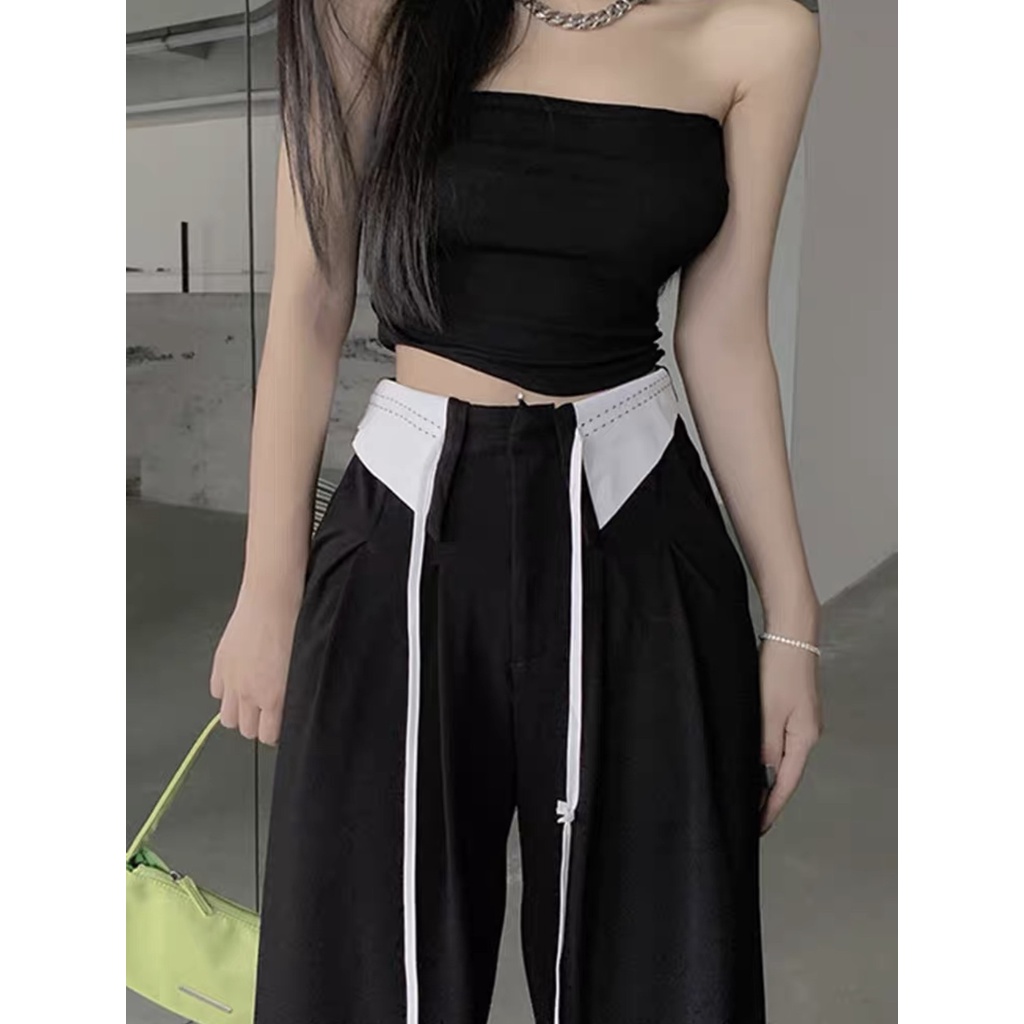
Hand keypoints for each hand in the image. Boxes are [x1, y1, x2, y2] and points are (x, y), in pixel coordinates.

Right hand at [209, 585, 300, 746]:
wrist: (272, 599)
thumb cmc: (295, 625)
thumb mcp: (303, 665)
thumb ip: (292, 693)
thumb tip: (289, 708)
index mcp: (273, 697)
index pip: (267, 736)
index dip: (275, 733)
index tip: (280, 725)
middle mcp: (248, 693)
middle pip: (246, 730)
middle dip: (258, 724)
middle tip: (267, 712)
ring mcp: (231, 679)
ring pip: (227, 717)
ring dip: (238, 713)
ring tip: (251, 700)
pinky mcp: (220, 663)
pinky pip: (216, 692)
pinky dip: (225, 691)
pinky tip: (238, 681)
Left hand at [759, 636, 822, 833]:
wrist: (791, 636)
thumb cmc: (779, 670)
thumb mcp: (768, 711)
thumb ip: (765, 746)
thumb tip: (763, 774)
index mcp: (804, 739)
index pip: (785, 784)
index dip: (770, 808)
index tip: (756, 827)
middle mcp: (807, 734)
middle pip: (786, 775)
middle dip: (768, 797)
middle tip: (748, 817)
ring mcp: (802, 723)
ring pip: (782, 759)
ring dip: (766, 778)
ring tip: (748, 796)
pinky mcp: (793, 711)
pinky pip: (779, 743)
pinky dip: (767, 758)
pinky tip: (754, 762)